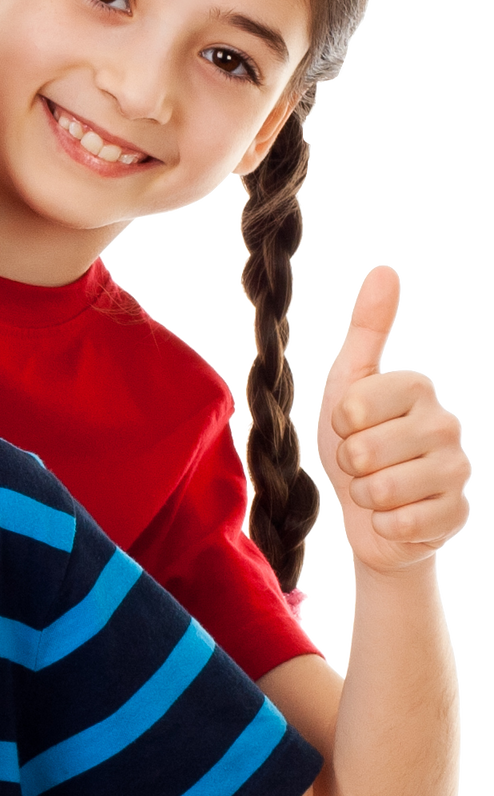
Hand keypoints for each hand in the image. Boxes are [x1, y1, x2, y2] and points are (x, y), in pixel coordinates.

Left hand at [317, 264, 472, 573]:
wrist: (370, 512)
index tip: (350, 426)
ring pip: (382, 490)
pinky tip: (395, 517)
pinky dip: (384, 527)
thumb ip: (367, 328)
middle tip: (362, 465)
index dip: (338, 424)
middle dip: (348, 466)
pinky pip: (402, 526)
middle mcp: (446, 424)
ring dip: (365, 498)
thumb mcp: (348, 383)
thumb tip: (385, 268)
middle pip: (363, 451)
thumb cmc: (357, 441)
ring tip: (377, 490)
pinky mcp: (457, 514)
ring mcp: (457, 471)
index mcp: (417, 387)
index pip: (352, 405)